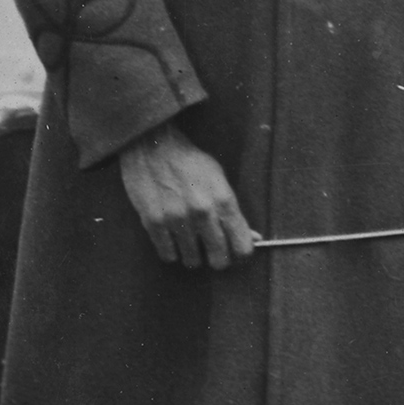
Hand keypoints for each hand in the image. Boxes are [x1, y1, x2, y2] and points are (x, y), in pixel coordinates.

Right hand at [119, 122, 254, 268]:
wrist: (152, 144)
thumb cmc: (189, 161)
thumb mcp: (219, 178)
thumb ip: (233, 211)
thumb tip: (251, 237)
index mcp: (223, 200)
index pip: (242, 247)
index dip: (241, 254)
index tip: (236, 252)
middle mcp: (202, 212)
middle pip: (219, 260)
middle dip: (218, 259)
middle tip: (212, 251)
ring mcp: (176, 219)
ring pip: (192, 260)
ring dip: (193, 255)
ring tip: (189, 240)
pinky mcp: (153, 222)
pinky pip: (168, 255)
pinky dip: (172, 251)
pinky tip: (172, 238)